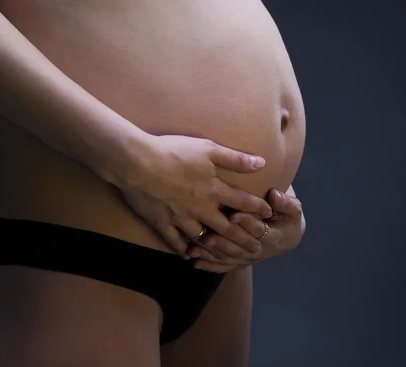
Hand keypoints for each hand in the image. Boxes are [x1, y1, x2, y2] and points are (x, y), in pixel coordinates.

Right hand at [118, 134, 272, 257]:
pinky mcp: (161, 223)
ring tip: (228, 256)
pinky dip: (182, 249)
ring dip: (218, 248)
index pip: (243, 202)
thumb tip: (262, 163)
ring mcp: (181, 218)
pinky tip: (187, 255)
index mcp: (214, 189)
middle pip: (228, 228)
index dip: (258, 209)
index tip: (268, 216)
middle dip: (244, 239)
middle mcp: (201, 208)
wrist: (137, 162)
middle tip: (257, 250)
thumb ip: (236, 159)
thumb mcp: (209, 149)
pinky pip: (175, 241)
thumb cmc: (174, 151)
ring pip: (203, 238)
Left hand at [189, 187, 305, 272]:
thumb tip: (274, 195)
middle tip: (207, 236)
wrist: (287, 235)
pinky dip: (209, 265)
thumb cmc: (288, 217)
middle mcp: (260, 252)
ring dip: (210, 255)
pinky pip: (224, 266)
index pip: (258, 229)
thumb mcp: (293, 209)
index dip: (246, 222)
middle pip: (239, 247)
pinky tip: (194, 262)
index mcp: (274, 238)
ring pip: (228, 258)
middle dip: (222, 242)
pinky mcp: (240, 262)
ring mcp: (248, 259)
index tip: (232, 214)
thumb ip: (285, 203)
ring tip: (193, 250)